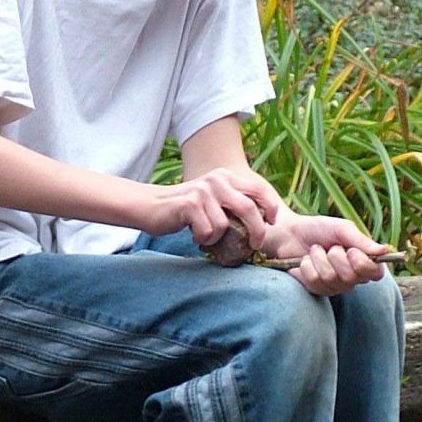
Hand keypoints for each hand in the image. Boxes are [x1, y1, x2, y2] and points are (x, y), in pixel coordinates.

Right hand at [140, 167, 280, 249]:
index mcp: (226, 176)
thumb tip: (263, 220)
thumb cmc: (185, 208)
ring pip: (226, 225)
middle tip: (255, 245)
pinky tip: (194, 234)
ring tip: (206, 235)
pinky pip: (209, 232)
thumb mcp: (213, 197)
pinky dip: (204, 239)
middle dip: (258, 231)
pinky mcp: (190, 205)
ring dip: (218, 238)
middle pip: (250, 208)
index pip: (259, 188)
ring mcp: (203, 191)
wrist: (149, 206)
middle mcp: (217, 180)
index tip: (272, 222)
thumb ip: (233, 202)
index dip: (271, 206)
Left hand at [257, 212, 393, 295]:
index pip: (376, 273)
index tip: (351, 250)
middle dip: (335, 257)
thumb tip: (385, 250)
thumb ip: (361, 240)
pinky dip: (307, 266)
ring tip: (315, 251)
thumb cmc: (318, 229)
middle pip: (350, 277)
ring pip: (330, 278)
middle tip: (329, 247)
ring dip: (319, 259)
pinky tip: (304, 261)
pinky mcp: (315, 289)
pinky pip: (314, 281)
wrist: (288, 233)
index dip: (363, 264)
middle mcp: (352, 278)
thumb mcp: (341, 229)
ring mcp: (333, 286)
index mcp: (363, 261)